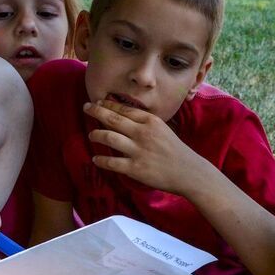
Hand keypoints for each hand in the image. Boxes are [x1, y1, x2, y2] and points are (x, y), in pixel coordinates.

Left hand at [83, 100, 213, 196]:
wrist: (188, 172)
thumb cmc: (174, 150)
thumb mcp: (162, 129)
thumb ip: (144, 123)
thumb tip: (123, 116)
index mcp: (150, 121)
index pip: (124, 109)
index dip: (108, 104)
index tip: (97, 102)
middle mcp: (142, 133)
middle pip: (113, 119)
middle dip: (96, 111)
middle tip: (86, 107)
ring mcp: (138, 151)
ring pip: (109, 137)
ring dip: (96, 134)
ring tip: (91, 134)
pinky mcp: (135, 168)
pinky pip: (111, 162)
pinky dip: (100, 160)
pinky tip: (95, 159)